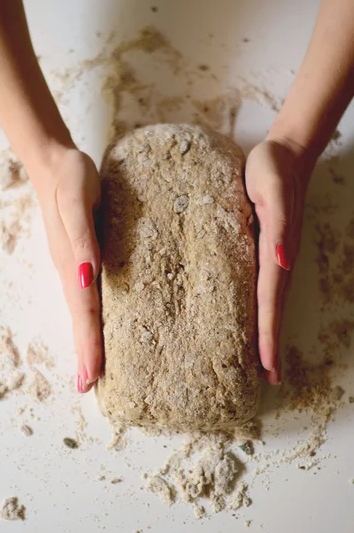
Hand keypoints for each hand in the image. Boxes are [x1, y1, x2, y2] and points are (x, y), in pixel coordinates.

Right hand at [33, 147, 101, 393]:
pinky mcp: (77, 257)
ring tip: (91, 370)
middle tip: (88, 387)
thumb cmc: (71, 179)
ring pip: (81, 311)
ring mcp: (71, 265)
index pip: (84, 311)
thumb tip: (86, 277)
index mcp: (72, 262)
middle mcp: (70, 270)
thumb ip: (83, 237)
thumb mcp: (78, 200)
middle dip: (86, 353)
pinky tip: (94, 327)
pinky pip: (84, 296)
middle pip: (80, 318)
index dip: (88, 345)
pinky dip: (88, 319)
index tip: (90, 378)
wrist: (54, 164)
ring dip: (86, 341)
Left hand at [245, 138, 313, 383]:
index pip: (269, 301)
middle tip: (268, 378)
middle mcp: (277, 260)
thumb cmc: (271, 169)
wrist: (281, 154)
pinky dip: (260, 309)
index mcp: (276, 252)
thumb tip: (281, 260)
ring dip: (266, 331)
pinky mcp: (265, 249)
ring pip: (268, 301)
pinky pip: (261, 286)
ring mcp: (273, 256)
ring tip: (261, 362)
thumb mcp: (271, 189)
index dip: (267, 334)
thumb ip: (277, 223)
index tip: (266, 366)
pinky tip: (251, 319)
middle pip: (272, 309)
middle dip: (269, 344)